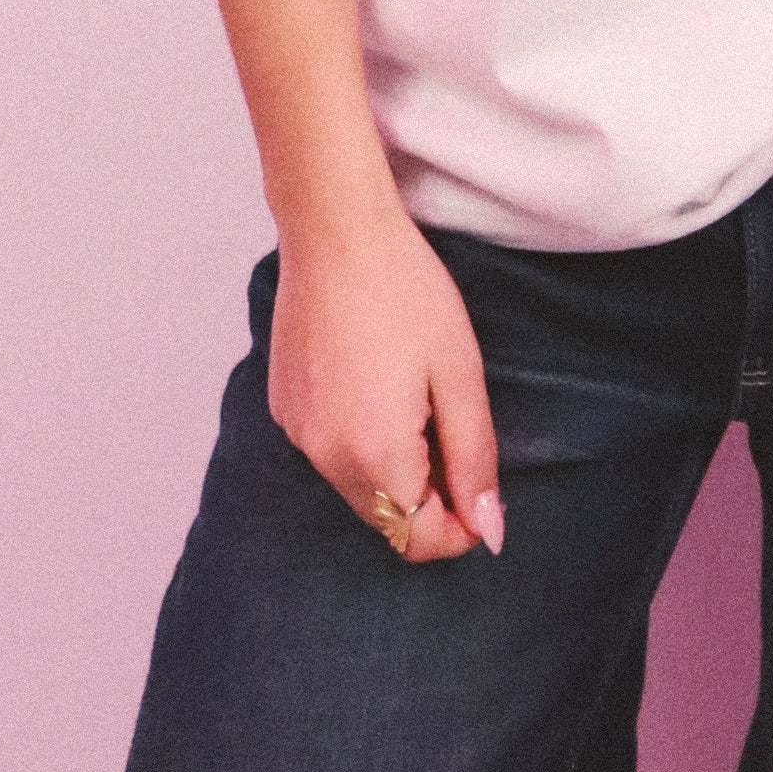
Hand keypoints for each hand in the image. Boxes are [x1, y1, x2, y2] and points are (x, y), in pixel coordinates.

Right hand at [267, 192, 505, 563]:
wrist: (335, 230)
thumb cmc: (407, 293)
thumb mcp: (460, 373)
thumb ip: (474, 460)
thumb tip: (488, 531)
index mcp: (374, 455)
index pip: (419, 541)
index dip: (461, 528)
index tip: (481, 485)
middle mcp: (324, 458)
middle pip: (387, 520)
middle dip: (429, 498)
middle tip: (453, 428)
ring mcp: (297, 434)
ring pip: (357, 488)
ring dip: (395, 469)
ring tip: (416, 397)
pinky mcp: (284, 409)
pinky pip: (330, 452)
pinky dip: (360, 441)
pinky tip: (378, 382)